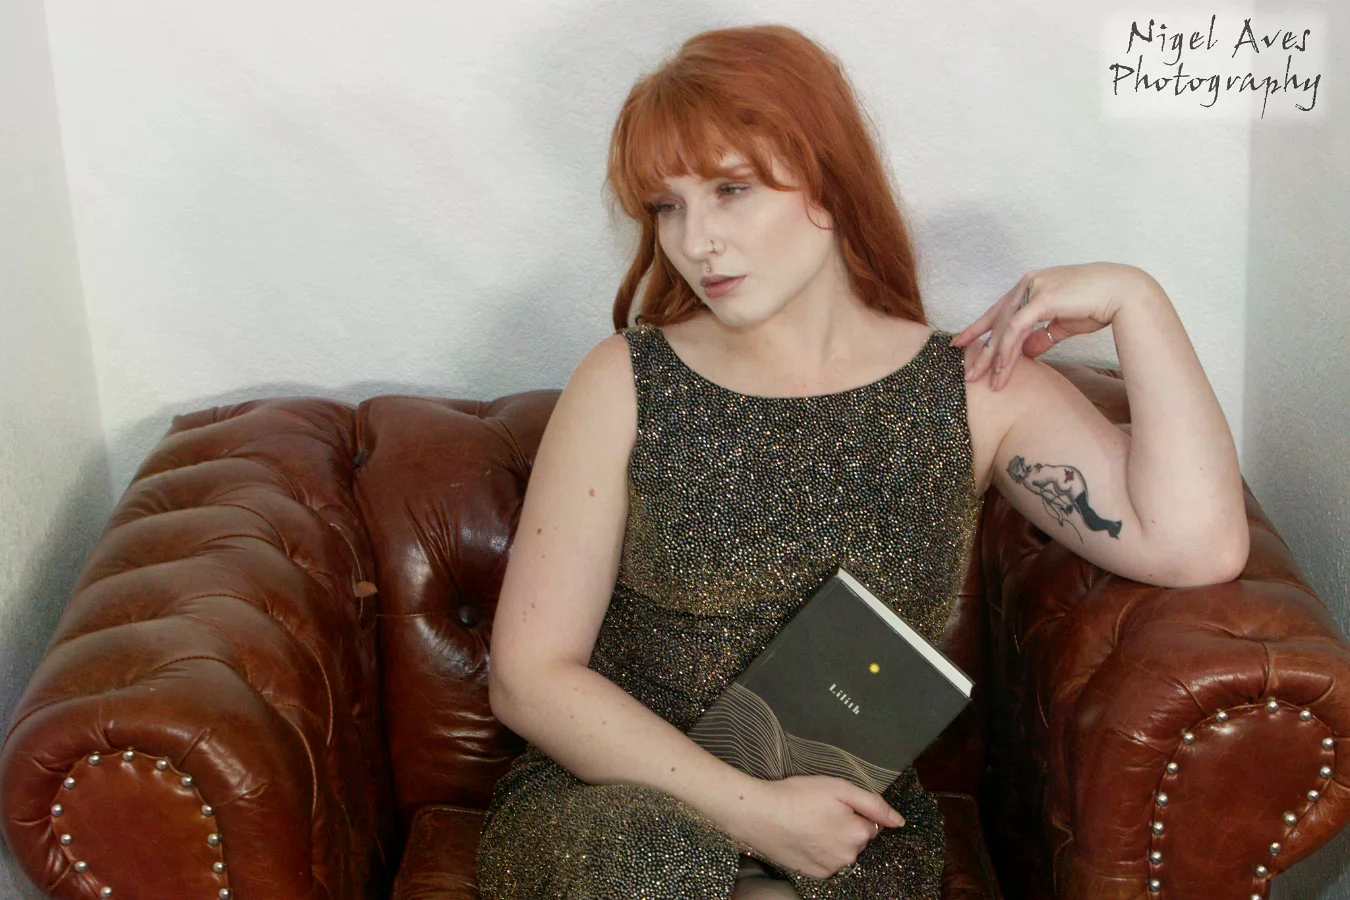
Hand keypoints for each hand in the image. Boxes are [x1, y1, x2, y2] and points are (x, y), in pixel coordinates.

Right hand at [726, 776, 903, 879]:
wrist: (759, 814)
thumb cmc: (798, 795)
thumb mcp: (839, 788)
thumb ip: (873, 804)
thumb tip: (899, 822)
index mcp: (858, 834)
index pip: (870, 823)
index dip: (853, 811)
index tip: (833, 804)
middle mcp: (848, 857)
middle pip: (857, 840)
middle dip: (845, 826)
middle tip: (819, 811)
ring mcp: (830, 869)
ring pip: (842, 851)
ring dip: (833, 840)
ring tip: (809, 823)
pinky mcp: (814, 875)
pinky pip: (827, 862)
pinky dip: (820, 851)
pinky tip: (803, 837)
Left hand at [952, 262, 1150, 390]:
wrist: (1123, 292)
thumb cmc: (1098, 305)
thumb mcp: (1063, 324)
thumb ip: (1043, 336)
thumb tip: (1028, 352)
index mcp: (1032, 286)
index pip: (999, 310)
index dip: (980, 328)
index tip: (962, 343)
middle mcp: (1028, 283)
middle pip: (997, 320)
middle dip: (982, 350)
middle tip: (969, 374)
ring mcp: (1034, 288)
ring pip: (1004, 327)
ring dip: (994, 357)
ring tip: (985, 380)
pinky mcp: (1042, 297)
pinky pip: (1016, 328)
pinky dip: (1008, 349)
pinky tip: (1003, 368)